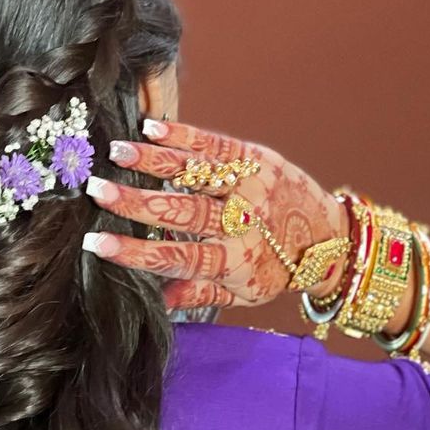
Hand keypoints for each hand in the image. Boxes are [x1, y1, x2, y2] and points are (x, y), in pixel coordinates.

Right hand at [83, 119, 347, 310]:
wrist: (332, 241)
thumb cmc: (278, 271)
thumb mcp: (244, 294)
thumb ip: (200, 294)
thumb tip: (158, 299)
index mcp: (234, 262)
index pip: (176, 257)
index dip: (135, 252)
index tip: (97, 244)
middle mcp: (242, 224)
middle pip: (182, 212)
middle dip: (136, 202)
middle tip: (97, 191)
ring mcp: (251, 187)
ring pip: (197, 174)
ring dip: (153, 162)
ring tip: (116, 153)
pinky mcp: (258, 160)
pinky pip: (217, 145)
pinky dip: (185, 136)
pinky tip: (152, 129)